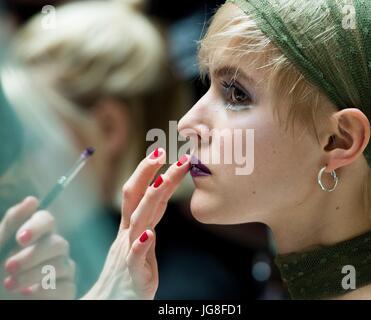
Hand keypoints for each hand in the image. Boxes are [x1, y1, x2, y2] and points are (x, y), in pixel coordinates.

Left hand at [0, 197, 75, 299]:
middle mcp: (54, 248)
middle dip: (33, 256)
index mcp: (37, 234)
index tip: (20, 239)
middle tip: (9, 267)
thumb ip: (12, 223)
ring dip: (34, 274)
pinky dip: (46, 291)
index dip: (37, 227)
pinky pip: (67, 287)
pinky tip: (27, 294)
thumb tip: (32, 200)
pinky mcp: (67, 290)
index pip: (47, 220)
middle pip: (58, 243)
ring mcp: (62, 269)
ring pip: (61, 265)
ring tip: (10, 284)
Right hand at [83, 149, 189, 299]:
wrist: (111, 302)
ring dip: (151, 198)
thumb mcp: (140, 241)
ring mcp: (128, 253)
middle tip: (161, 151)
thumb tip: (160, 197)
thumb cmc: (130, 271)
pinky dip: (141, 246)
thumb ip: (150, 221)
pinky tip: (148, 236)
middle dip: (147, 173)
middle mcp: (129, 235)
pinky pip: (135, 259)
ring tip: (165, 179)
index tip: (164, 152)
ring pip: (139, 222)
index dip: (152, 172)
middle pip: (135, 198)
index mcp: (133, 227)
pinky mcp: (133, 275)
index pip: (142, 194)